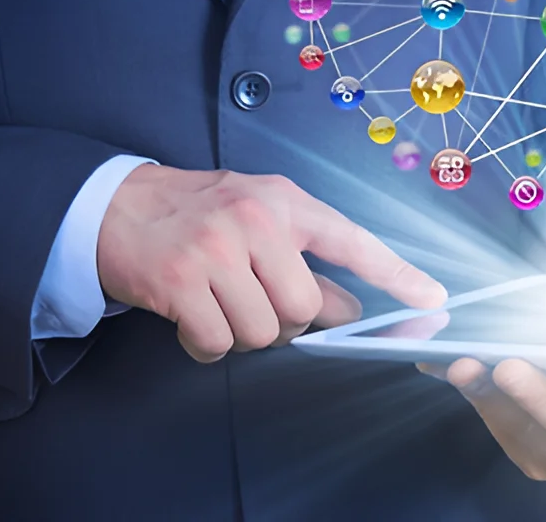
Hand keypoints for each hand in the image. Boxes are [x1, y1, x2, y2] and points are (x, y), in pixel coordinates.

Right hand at [98, 164, 446, 361]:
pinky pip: (217, 344)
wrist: (114, 205)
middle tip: (251, 299)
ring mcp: (214, 250)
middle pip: (304, 307)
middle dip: (284, 320)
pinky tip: (191, 318)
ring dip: (240, 332)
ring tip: (215, 301)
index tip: (431, 298)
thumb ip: (303, 253)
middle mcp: (253, 219)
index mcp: (281, 200)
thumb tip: (350, 309)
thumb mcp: (256, 214)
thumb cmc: (193, 211)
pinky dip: (205, 344)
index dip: (396, 274)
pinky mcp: (178, 283)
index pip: (350, 240)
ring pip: (263, 332)